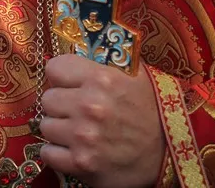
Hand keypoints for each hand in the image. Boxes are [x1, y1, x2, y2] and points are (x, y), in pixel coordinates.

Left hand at [38, 56, 165, 187]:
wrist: (169, 153)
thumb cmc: (151, 110)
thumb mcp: (134, 75)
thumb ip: (102, 63)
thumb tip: (75, 51)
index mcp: (102, 79)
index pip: (54, 68)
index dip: (61, 77)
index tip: (69, 84)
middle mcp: (90, 106)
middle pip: (47, 99)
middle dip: (60, 105)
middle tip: (76, 111)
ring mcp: (84, 137)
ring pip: (45, 126)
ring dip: (59, 129)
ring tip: (78, 131)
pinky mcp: (81, 163)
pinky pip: (48, 153)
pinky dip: (57, 153)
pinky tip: (73, 149)